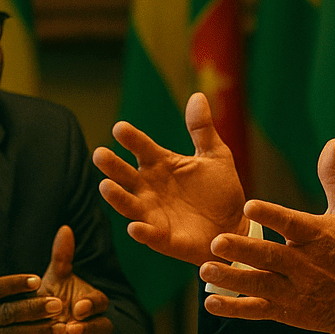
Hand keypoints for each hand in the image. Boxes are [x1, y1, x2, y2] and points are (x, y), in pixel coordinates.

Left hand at [38, 226, 110, 333]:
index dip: (92, 305)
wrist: (44, 331)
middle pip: (102, 330)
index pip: (100, 303)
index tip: (78, 306)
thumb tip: (65, 228)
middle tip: (70, 329)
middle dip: (88, 330)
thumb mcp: (55, 280)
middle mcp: (91, 327)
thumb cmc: (53, 301)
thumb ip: (62, 257)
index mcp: (90, 304)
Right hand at [93, 92, 248, 266]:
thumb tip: (198, 95)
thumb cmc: (221, 191)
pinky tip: (135, 227)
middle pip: (126, 175)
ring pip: (129, 204)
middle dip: (112, 166)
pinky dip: (141, 231)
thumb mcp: (215, 156)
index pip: (141, 148)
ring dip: (117, 197)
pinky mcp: (164, 238)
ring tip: (105, 186)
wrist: (235, 226)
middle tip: (100, 154)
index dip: (131, 138)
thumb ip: (202, 129)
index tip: (120, 128)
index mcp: (161, 165)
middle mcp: (151, 188)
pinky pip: (149, 235)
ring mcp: (154, 214)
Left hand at [197, 139, 334, 333]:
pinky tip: (211, 302)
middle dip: (243, 250)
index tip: (248, 205)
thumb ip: (334, 177)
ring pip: (259, 284)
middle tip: (216, 242)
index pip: (291, 224)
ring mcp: (295, 290)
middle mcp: (305, 264)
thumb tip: (333, 142)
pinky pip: (258, 310)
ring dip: (231, 278)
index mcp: (318, 236)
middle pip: (269, 256)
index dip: (271, 215)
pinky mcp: (288, 311)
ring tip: (205, 269)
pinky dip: (235, 308)